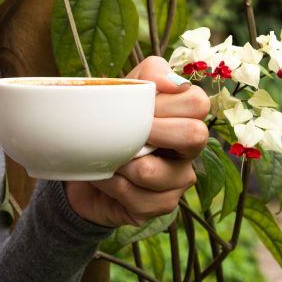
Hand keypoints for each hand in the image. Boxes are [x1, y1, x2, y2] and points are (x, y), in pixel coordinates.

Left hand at [64, 56, 210, 226]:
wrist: (84, 168)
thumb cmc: (111, 126)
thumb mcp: (125, 92)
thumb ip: (150, 75)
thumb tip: (172, 82)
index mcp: (185, 118)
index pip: (198, 103)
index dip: (166, 103)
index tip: (140, 106)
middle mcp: (190, 151)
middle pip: (195, 135)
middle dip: (151, 131)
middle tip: (125, 132)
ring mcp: (179, 181)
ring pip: (153, 171)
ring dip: (119, 162)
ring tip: (107, 157)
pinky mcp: (162, 206)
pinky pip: (135, 196)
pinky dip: (110, 184)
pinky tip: (105, 178)